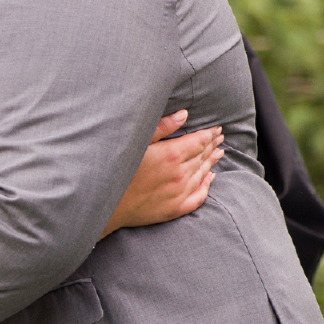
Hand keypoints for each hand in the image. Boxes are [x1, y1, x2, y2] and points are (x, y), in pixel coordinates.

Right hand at [101, 112, 223, 235]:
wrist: (104, 204)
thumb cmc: (115, 168)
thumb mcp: (136, 142)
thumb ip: (161, 127)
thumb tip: (184, 114)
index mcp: (171, 155)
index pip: (199, 141)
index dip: (209, 134)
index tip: (217, 128)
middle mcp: (179, 174)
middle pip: (202, 156)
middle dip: (212, 145)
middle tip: (220, 138)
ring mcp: (179, 193)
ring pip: (203, 174)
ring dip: (211, 162)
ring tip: (219, 152)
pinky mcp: (174, 209)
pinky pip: (198, 197)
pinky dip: (207, 186)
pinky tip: (210, 178)